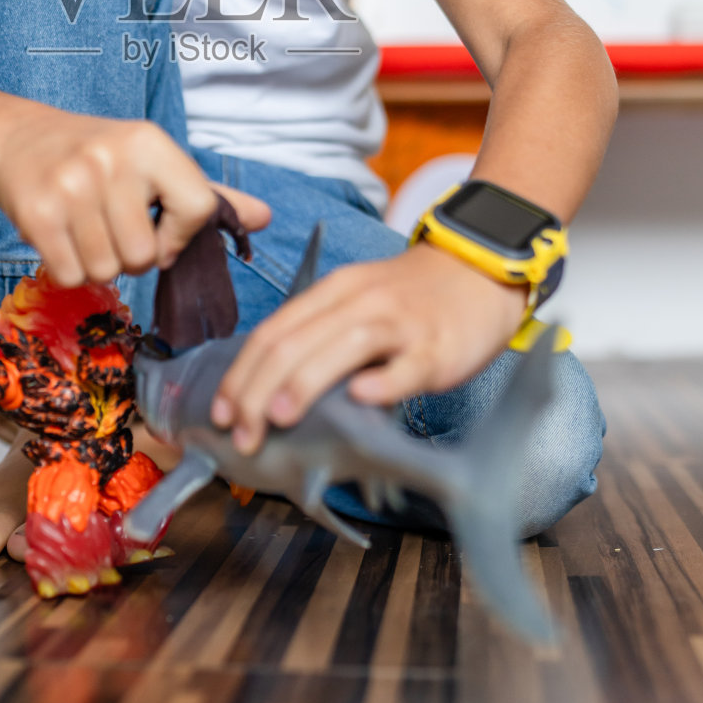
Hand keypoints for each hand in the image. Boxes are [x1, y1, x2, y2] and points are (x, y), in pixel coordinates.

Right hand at [0, 105, 270, 287]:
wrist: (18, 137)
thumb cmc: (95, 155)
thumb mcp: (154, 161)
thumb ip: (208, 195)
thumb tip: (264, 218)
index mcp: (150, 143)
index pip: (199, 209)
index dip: (180, 237)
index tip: (159, 231)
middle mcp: (112, 159)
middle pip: (144, 255)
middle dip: (129, 256)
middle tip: (110, 227)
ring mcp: (72, 185)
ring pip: (106, 271)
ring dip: (96, 263)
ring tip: (83, 228)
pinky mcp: (37, 213)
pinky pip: (70, 275)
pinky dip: (67, 269)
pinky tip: (61, 237)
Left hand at [210, 242, 527, 452]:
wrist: (480, 269)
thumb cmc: (412, 297)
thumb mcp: (357, 302)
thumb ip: (321, 337)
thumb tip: (274, 391)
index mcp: (333, 291)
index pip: (273, 331)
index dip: (241, 374)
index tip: (222, 413)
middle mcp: (360, 302)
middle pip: (297, 341)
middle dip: (259, 390)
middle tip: (242, 433)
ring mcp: (400, 323)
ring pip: (343, 347)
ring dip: (304, 383)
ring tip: (278, 419)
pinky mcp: (436, 348)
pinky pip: (406, 366)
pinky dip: (382, 382)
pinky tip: (361, 400)